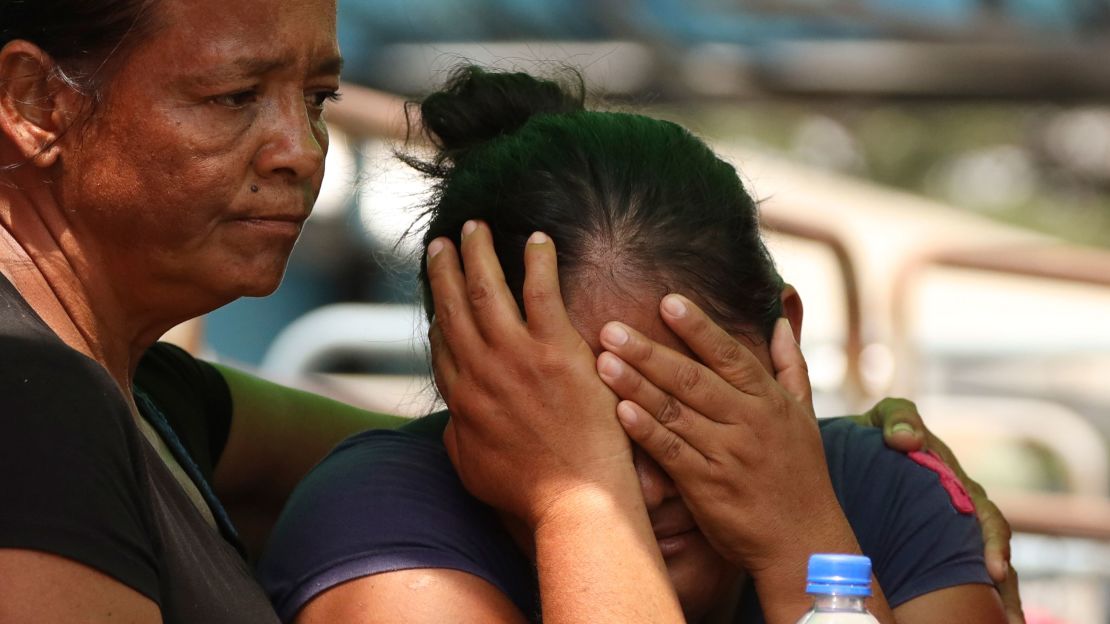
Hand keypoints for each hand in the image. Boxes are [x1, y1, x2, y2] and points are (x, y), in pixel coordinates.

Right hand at [427, 221, 635, 527]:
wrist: (575, 500)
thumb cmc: (531, 493)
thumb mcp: (475, 471)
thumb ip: (459, 439)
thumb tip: (453, 421)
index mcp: (463, 399)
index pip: (444, 344)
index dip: (439, 314)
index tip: (439, 295)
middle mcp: (481, 371)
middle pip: (454, 307)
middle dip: (445, 270)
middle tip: (442, 242)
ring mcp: (517, 358)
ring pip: (487, 291)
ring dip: (478, 254)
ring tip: (475, 227)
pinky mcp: (557, 351)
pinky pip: (542, 292)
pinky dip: (537, 261)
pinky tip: (538, 238)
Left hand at [595, 294, 857, 574]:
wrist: (804, 545)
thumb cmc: (802, 476)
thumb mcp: (805, 416)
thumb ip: (790, 364)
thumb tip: (780, 317)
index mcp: (769, 401)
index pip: (729, 355)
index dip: (698, 327)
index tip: (667, 301)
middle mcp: (748, 422)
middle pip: (693, 379)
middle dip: (649, 351)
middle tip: (611, 327)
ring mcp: (727, 455)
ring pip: (676, 412)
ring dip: (636, 385)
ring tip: (603, 361)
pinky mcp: (706, 487)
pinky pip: (671, 453)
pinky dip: (646, 431)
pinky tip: (619, 411)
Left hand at [850, 400, 1024, 623]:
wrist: (846, 451)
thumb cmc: (872, 433)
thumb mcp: (885, 418)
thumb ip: (898, 419)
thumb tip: (907, 440)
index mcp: (957, 483)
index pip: (987, 517)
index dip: (994, 543)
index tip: (994, 571)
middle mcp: (961, 509)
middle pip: (989, 551)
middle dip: (1002, 583)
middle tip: (1005, 613)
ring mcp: (948, 531)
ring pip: (978, 568)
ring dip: (994, 595)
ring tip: (1005, 623)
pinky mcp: (930, 548)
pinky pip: (956, 576)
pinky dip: (973, 598)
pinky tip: (984, 618)